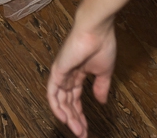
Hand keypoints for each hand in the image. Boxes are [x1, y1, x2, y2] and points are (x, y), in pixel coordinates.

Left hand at [46, 17, 117, 137]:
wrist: (97, 30)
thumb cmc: (102, 44)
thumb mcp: (104, 72)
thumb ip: (101, 87)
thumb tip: (101, 101)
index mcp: (78, 73)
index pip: (75, 98)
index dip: (80, 114)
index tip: (86, 128)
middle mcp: (68, 74)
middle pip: (68, 102)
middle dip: (75, 119)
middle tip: (82, 134)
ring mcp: (61, 73)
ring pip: (61, 100)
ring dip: (69, 117)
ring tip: (77, 130)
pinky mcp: (57, 70)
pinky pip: (53, 93)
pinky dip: (56, 106)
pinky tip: (64, 118)